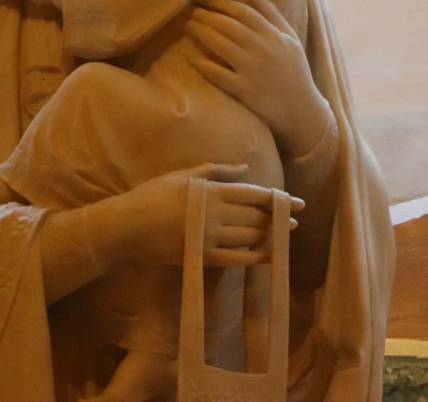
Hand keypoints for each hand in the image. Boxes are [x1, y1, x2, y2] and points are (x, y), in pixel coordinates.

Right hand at [91, 163, 303, 267]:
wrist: (129, 225)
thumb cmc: (154, 194)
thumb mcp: (184, 175)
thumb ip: (216, 170)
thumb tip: (245, 168)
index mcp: (211, 191)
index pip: (253, 195)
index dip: (278, 199)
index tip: (298, 202)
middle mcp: (214, 214)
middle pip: (256, 217)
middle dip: (279, 219)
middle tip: (296, 220)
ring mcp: (209, 237)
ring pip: (249, 237)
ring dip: (271, 235)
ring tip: (286, 234)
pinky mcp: (202, 256)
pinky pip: (236, 259)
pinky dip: (256, 257)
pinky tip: (269, 255)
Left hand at [185, 0, 332, 157]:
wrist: (303, 110)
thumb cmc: (294, 70)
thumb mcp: (289, 36)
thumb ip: (269, 12)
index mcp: (273, 35)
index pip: (244, 12)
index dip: (222, 4)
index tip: (208, 0)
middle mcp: (262, 49)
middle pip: (228, 26)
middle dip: (207, 15)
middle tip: (191, 10)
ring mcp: (253, 70)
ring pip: (221, 45)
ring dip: (201, 33)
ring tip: (188, 25)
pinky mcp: (245, 91)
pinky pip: (220, 75)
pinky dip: (204, 66)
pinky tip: (190, 58)